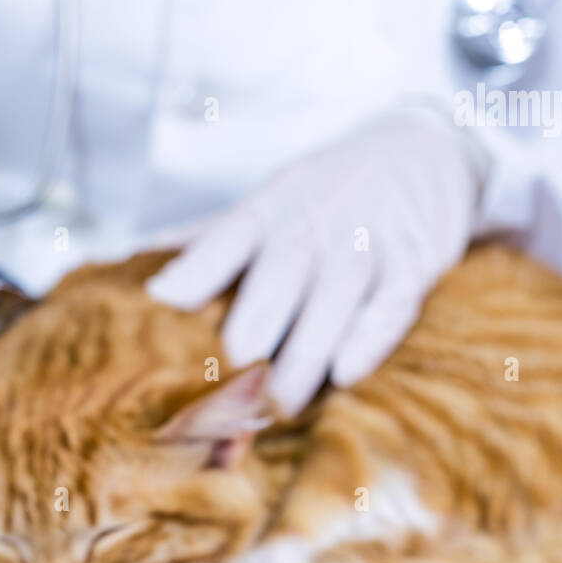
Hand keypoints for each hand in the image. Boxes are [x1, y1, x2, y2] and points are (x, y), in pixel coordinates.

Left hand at [147, 106, 485, 415]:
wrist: (429, 153)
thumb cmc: (331, 196)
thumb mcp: (273, 202)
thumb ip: (212, 243)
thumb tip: (132, 270)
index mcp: (272, 207)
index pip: (227, 236)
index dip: (194, 269)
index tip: (160, 301)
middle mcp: (316, 221)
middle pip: (276, 277)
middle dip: (249, 336)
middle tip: (225, 392)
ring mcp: (367, 241)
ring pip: (331, 302)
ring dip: (302, 359)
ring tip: (276, 408)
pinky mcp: (413, 264)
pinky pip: (391, 306)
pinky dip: (369, 339)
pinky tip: (344, 374)